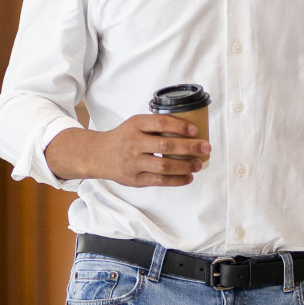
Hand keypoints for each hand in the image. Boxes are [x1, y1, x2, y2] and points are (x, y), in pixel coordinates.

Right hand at [47, 116, 210, 188]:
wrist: (98, 155)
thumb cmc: (123, 137)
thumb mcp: (135, 124)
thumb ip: (156, 126)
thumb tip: (189, 130)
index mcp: (135, 125)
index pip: (160, 123)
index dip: (179, 126)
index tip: (195, 130)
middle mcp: (133, 143)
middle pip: (166, 146)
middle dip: (190, 147)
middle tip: (206, 148)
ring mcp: (133, 163)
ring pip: (164, 166)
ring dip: (185, 166)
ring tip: (198, 165)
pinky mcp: (134, 179)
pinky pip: (159, 181)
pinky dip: (176, 180)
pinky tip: (188, 177)